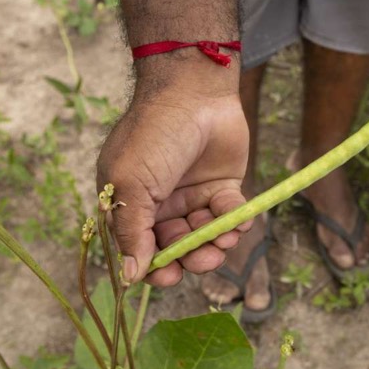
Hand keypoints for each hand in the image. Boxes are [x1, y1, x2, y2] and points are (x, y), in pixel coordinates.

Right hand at [96, 83, 249, 285]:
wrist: (194, 92)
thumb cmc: (154, 134)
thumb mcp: (132, 183)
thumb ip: (131, 231)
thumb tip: (130, 276)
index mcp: (131, 205)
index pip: (139, 250)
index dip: (153, 268)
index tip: (168, 276)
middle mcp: (161, 205)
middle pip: (175, 249)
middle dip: (190, 259)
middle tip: (204, 259)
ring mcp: (192, 196)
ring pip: (204, 237)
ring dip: (214, 244)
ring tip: (223, 238)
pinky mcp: (222, 187)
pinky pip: (228, 217)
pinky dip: (234, 222)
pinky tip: (237, 220)